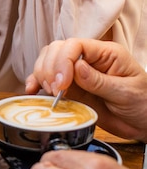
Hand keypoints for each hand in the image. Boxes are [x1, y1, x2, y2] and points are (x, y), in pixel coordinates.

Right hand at [24, 38, 146, 140]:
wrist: (143, 123)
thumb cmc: (143, 104)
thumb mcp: (126, 93)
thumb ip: (100, 81)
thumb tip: (77, 67)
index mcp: (105, 54)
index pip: (75, 45)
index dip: (63, 61)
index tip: (62, 83)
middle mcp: (88, 60)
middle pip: (56, 50)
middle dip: (50, 69)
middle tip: (56, 90)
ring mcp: (76, 74)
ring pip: (47, 62)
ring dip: (41, 75)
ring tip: (51, 93)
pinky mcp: (68, 88)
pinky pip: (46, 80)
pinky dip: (35, 83)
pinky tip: (32, 91)